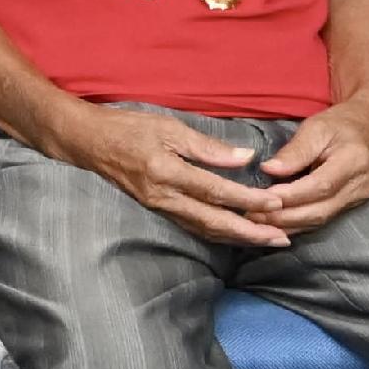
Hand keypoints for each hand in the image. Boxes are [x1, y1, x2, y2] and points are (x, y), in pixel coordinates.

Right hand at [59, 104, 289, 248]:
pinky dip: (218, 232)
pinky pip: (193, 226)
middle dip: (250, 233)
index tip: (275, 202)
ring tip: (267, 240)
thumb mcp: (168, 127)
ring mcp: (160, 206)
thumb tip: (244, 158)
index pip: (216, 191)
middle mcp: (164, 197)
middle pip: (214, 222)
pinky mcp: (158, 209)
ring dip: (238, 237)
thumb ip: (207, 146)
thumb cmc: (127, 128)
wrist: (87, 143)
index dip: (247, 200)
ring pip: (205, 229)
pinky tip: (235, 234)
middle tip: (281, 239)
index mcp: (168, 172)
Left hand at [252, 104, 368, 236]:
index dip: (290, 195)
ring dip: (287, 224)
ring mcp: (357, 199)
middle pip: (319, 210)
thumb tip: (269, 170)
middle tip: (252, 215)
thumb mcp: (316, 127)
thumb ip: (295, 151)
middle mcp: (360, 186)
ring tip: (258, 221)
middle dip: (284, 217)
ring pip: (320, 220)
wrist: (368, 127)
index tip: (261, 196)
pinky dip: (297, 224)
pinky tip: (276, 225)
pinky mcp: (351, 205)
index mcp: (354, 162)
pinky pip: (322, 219)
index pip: (320, 186)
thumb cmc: (340, 124)